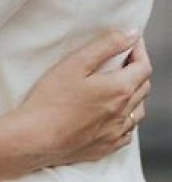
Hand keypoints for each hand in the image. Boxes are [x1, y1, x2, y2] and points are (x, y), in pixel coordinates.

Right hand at [12, 30, 151, 166]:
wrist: (37, 137)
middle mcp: (124, 113)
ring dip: (134, 92)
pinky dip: (126, 116)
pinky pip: (128, 130)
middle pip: (144, 86)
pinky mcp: (107, 146)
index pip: (144, 66)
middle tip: (121, 57)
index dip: (139, 50)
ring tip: (117, 82)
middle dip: (137, 68)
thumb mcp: (76, 63)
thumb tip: (131, 34)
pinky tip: (112, 111)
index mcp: (119, 90)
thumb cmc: (52, 97)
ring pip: (138, 110)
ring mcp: (116, 133)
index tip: (130, 41)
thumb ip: (106, 46)